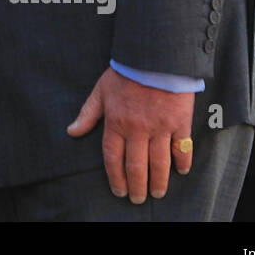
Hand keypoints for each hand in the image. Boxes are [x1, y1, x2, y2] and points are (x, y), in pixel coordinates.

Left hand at [66, 66, 194, 203]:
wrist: (154, 55)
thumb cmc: (125, 72)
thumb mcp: (100, 90)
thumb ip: (87, 113)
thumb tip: (71, 131)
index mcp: (116, 122)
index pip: (113, 157)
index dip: (115, 176)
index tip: (118, 189)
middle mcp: (137, 128)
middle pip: (136, 165)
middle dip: (136, 186)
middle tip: (137, 198)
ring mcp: (160, 127)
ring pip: (159, 162)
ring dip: (158, 181)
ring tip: (157, 193)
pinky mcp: (180, 122)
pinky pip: (182, 147)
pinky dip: (182, 161)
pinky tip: (181, 172)